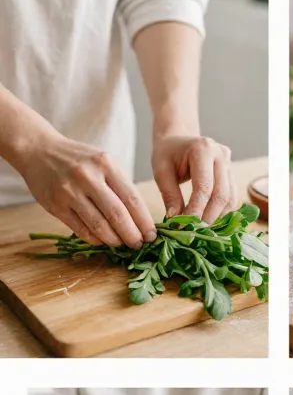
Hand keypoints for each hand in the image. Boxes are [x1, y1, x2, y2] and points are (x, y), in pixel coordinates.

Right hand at [18, 128, 155, 247]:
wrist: (37, 150)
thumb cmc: (77, 160)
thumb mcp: (102, 162)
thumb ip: (120, 186)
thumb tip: (141, 219)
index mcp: (105, 164)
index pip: (132, 198)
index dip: (144, 221)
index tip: (152, 235)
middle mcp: (87, 177)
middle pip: (117, 215)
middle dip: (132, 235)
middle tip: (138, 244)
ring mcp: (70, 192)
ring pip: (99, 226)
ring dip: (114, 240)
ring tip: (121, 244)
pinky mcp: (56, 205)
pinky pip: (82, 230)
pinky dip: (95, 239)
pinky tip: (102, 240)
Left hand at [152, 134, 235, 223]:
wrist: (177, 139)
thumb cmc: (167, 153)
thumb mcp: (161, 170)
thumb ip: (170, 195)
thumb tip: (177, 220)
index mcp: (203, 149)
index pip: (204, 187)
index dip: (197, 209)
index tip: (186, 226)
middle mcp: (221, 155)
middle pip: (221, 195)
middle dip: (208, 216)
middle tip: (195, 231)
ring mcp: (229, 164)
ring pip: (229, 199)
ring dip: (216, 217)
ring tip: (200, 227)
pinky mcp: (231, 174)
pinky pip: (231, 198)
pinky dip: (221, 212)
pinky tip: (208, 219)